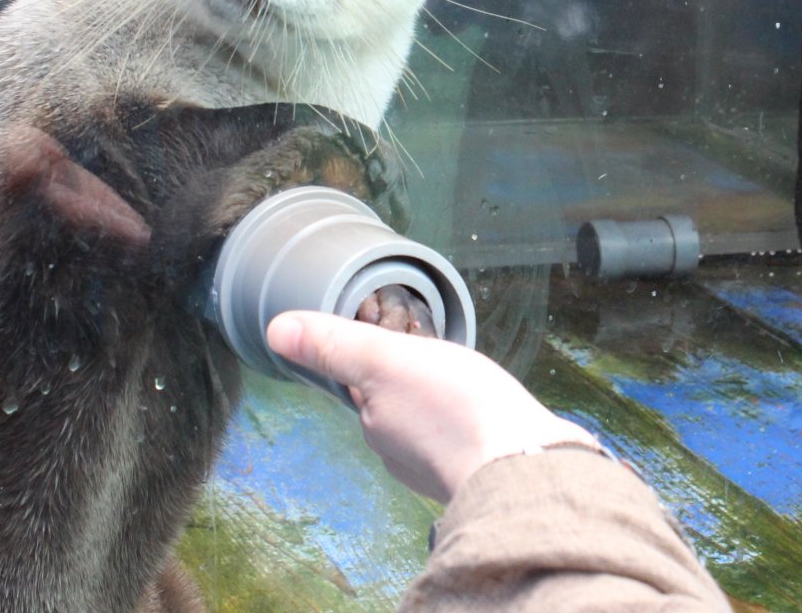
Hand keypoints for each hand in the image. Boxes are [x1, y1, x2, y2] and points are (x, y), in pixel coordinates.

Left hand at [266, 310, 599, 502]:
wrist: (526, 464)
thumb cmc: (458, 408)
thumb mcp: (388, 360)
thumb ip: (335, 345)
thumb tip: (275, 328)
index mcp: (374, 421)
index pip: (361, 383)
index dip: (375, 356)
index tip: (395, 335)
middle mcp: (398, 452)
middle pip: (394, 405)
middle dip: (408, 380)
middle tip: (431, 353)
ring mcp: (436, 467)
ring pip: (427, 424)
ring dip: (439, 403)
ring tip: (461, 380)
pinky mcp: (475, 472)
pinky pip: (461, 440)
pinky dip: (466, 424)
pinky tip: (485, 412)